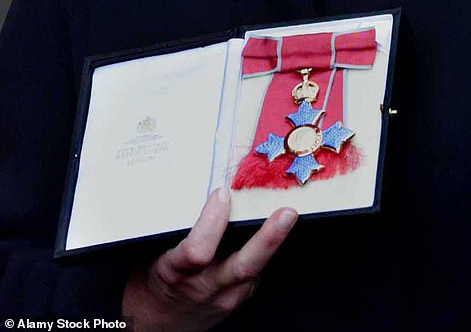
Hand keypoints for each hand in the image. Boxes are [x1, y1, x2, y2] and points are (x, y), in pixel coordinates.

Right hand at [122, 187, 297, 329]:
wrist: (156, 324)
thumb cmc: (149, 281)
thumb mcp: (148, 254)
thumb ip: (169, 227)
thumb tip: (188, 185)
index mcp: (176, 273)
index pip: (197, 251)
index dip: (211, 222)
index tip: (222, 193)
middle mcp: (205, 288)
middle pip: (243, 265)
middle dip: (267, 239)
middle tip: (287, 213)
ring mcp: (226, 296)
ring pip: (256, 269)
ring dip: (274, 240)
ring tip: (290, 213)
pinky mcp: (239, 298)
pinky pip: (256, 271)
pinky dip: (266, 247)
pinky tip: (276, 227)